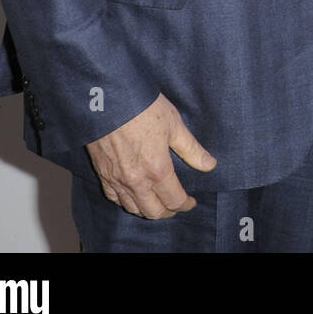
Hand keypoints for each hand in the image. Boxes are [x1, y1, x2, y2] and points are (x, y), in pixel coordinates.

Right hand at [85, 93, 216, 218]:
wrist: (108, 102)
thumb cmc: (144, 110)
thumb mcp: (174, 125)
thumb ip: (192, 149)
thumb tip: (210, 165)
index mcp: (157, 169)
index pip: (174, 200)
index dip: (185, 204)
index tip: (191, 202)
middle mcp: (136, 181)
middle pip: (154, 211)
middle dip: (168, 212)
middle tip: (176, 205)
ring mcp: (117, 180)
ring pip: (133, 208)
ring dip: (148, 210)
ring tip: (158, 203)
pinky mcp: (102, 175)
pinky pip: (115, 199)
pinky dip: (127, 203)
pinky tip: (133, 196)